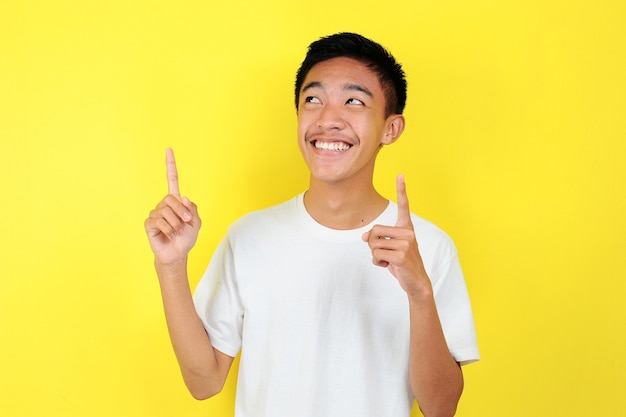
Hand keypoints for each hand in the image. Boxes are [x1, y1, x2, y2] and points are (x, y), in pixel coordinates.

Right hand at [144, 148, 200, 265]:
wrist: (177, 254)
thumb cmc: (186, 238)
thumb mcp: (196, 223)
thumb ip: (192, 210)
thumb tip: (183, 198)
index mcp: (176, 201)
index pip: (172, 180)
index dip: (170, 165)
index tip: (169, 149)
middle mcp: (164, 204)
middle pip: (171, 198)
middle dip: (181, 212)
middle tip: (186, 224)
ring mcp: (155, 213)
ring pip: (166, 211)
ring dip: (176, 224)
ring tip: (176, 232)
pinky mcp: (149, 223)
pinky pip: (159, 221)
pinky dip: (168, 230)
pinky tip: (168, 235)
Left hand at [362, 174, 429, 294]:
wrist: (416, 282)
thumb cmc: (401, 263)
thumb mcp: (388, 248)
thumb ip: (376, 238)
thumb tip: (364, 236)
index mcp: (407, 228)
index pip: (404, 206)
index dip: (401, 190)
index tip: (400, 174)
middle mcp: (408, 233)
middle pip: (375, 230)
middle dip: (373, 244)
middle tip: (385, 253)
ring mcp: (406, 243)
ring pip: (373, 244)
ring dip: (375, 255)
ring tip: (388, 260)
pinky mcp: (401, 255)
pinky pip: (376, 254)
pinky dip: (378, 262)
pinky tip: (389, 266)